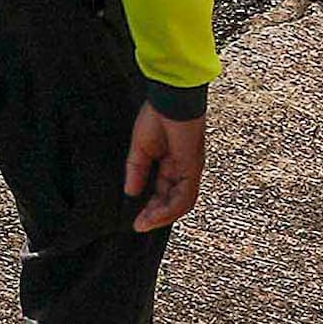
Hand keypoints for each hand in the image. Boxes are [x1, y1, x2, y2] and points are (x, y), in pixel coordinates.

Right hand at [124, 105, 207, 233]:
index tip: (136, 219)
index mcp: (173, 162)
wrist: (170, 98)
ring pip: (181, 203)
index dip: (151, 206)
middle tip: (139, 225)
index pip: (164, 191)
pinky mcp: (192, 168)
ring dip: (163, 216)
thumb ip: (137, 170)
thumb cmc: (158, 114)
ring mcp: (190, 169)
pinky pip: (184, 196)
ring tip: (145, 223)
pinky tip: (153, 214)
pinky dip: (169, 208)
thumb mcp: (140, 147)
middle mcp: (184, 169)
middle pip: (174, 201)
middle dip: (157, 215)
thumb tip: (130, 192)